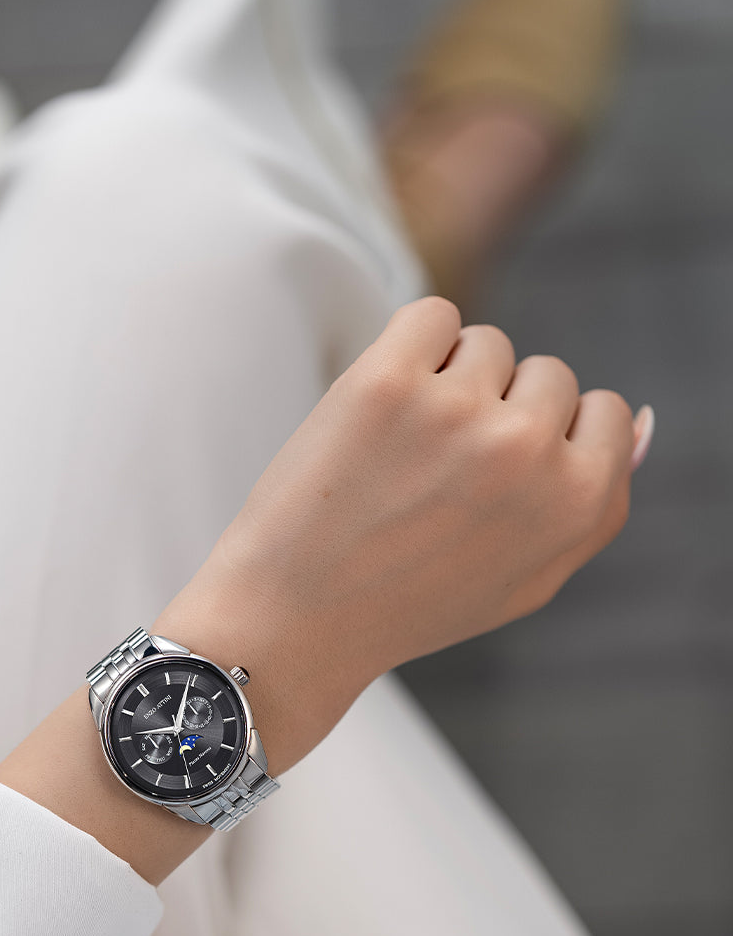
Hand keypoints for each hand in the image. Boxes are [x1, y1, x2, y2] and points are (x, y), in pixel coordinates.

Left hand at [159, 297, 642, 772]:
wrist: (296, 621)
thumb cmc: (411, 603)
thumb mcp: (527, 579)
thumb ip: (596, 505)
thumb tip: (640, 420)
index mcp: (577, 503)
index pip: (601, 411)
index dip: (545, 439)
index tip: (491, 481)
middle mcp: (527, 452)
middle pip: (547, 373)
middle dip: (500, 411)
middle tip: (436, 483)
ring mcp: (458, 411)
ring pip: (487, 344)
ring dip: (448, 383)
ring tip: (400, 456)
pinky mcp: (388, 380)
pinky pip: (431, 315)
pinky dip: (409, 350)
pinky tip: (378, 413)